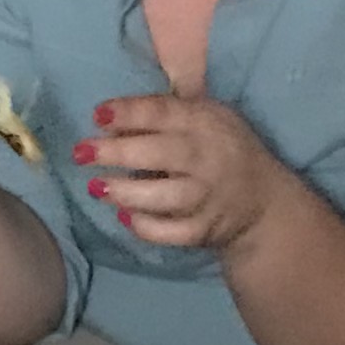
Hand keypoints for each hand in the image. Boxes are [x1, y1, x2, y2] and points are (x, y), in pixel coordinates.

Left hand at [77, 94, 287, 253]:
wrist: (263, 203)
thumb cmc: (222, 149)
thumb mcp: (206, 118)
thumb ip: (165, 114)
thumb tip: (109, 119)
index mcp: (207, 124)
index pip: (166, 113)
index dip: (131, 112)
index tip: (98, 114)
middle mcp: (209, 160)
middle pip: (161, 154)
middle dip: (118, 153)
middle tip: (82, 152)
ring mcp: (207, 198)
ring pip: (165, 198)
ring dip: (127, 193)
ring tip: (97, 187)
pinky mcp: (203, 230)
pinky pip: (170, 232)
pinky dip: (145, 226)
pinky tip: (123, 215)